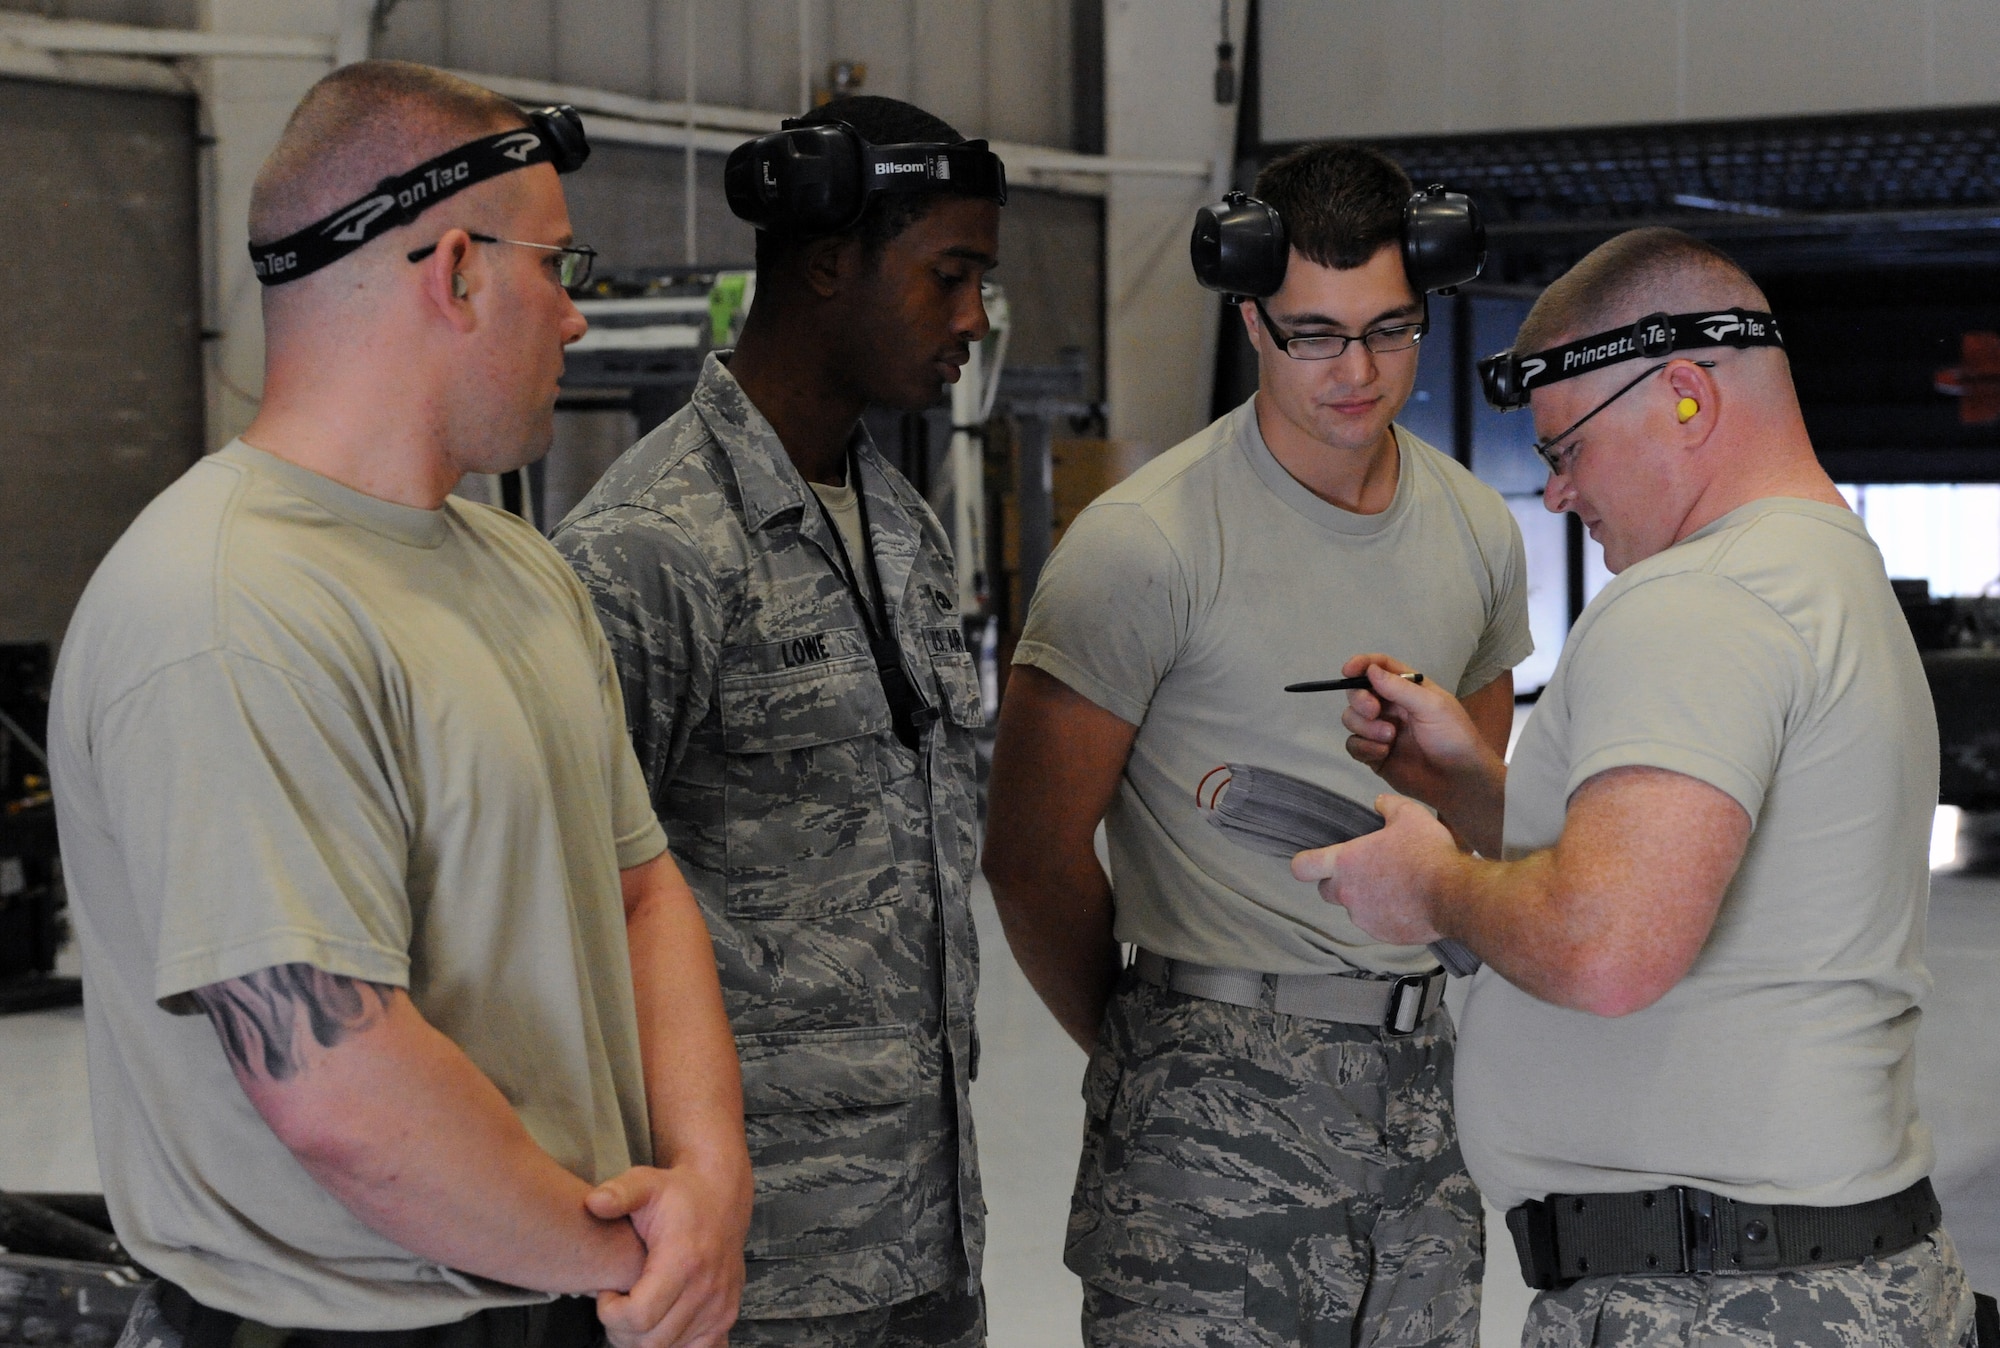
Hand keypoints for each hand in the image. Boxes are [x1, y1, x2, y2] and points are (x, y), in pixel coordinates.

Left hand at [589, 1158, 749, 1347]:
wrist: (721, 1197)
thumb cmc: (679, 1194)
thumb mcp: (645, 1183)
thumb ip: (618, 1193)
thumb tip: (594, 1203)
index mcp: (685, 1262)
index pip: (638, 1318)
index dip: (611, 1313)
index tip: (607, 1292)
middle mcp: (707, 1290)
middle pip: (650, 1341)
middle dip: (622, 1329)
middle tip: (617, 1303)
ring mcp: (720, 1307)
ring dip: (643, 1338)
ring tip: (636, 1308)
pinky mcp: (726, 1317)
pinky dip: (672, 1344)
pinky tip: (661, 1322)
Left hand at [1293, 793, 1456, 945]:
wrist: (1453, 894)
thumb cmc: (1427, 853)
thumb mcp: (1410, 815)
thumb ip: (1388, 806)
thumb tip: (1379, 802)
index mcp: (1345, 863)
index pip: (1303, 867)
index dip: (1306, 864)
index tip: (1314, 862)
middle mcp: (1348, 894)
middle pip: (1327, 891)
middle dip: (1339, 882)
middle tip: (1364, 872)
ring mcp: (1364, 918)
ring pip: (1355, 909)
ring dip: (1367, 900)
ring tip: (1396, 886)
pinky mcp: (1384, 934)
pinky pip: (1378, 924)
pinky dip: (1388, 915)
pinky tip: (1409, 903)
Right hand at [1338, 655, 1493, 807]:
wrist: (1459, 781)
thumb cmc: (1453, 736)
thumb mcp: (1432, 706)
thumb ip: (1399, 688)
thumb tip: (1370, 669)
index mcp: (1408, 689)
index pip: (1380, 667)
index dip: (1362, 664)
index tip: (1348, 671)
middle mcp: (1391, 707)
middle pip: (1358, 693)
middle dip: (1360, 700)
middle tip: (1374, 711)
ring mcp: (1380, 731)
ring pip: (1352, 719)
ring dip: (1365, 727)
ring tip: (1389, 739)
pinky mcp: (1374, 755)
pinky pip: (1353, 745)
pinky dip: (1364, 747)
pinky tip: (1383, 753)